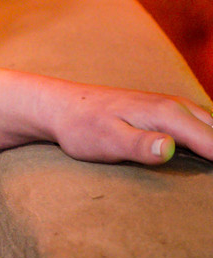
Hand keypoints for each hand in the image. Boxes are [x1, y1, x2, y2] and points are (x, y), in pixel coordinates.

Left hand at [37, 77, 212, 165]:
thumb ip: (139, 145)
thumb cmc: (82, 127)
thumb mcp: (106, 141)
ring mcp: (173, 106)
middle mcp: (176, 105)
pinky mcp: (167, 111)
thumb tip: (169, 147)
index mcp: (168, 114)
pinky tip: (210, 152)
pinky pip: (204, 124)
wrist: (60, 105)